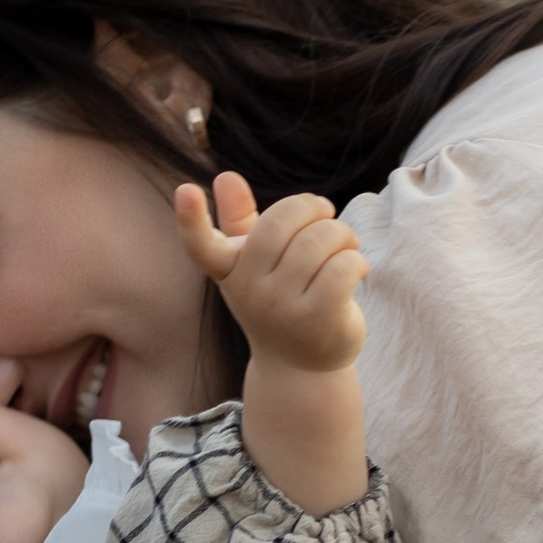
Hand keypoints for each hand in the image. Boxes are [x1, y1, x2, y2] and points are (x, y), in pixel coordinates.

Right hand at [174, 172, 366, 373]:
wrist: (302, 366)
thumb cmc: (279, 298)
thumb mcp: (255, 261)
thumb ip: (240, 218)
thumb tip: (224, 176)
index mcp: (229, 270)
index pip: (201, 245)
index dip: (190, 218)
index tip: (186, 190)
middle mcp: (248, 290)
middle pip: (282, 222)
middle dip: (313, 208)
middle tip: (327, 216)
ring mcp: (281, 308)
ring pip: (320, 240)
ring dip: (342, 234)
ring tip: (345, 247)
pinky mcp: (317, 321)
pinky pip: (343, 266)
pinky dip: (356, 260)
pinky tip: (356, 270)